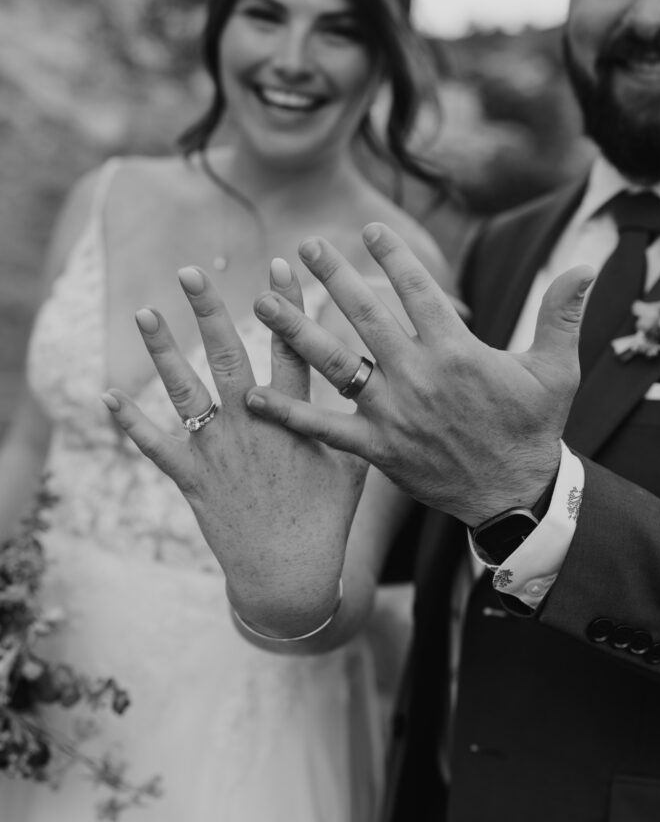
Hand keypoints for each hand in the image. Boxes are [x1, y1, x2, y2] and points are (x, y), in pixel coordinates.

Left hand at [102, 263, 366, 634]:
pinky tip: (108, 395)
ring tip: (145, 312)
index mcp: (291, 416)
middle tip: (190, 272)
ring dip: (163, 349)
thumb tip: (372, 389)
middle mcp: (250, 423)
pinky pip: (155, 445)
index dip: (288, 303)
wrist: (290, 575)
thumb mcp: (353, 466)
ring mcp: (217, 449)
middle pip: (227, 352)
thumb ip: (352, 424)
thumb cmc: (326, 520)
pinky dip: (131, 422)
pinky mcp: (191, 477)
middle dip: (208, 308)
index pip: (292, 346)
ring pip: (184, 388)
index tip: (281, 263)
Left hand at [247, 224, 593, 526]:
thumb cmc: (533, 428)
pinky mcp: (376, 447)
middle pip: (365, 315)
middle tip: (305, 246)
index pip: (417, 291)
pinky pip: (325, 427)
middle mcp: (417, 375)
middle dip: (333, 276)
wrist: (513, 494)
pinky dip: (290, 413)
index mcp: (456, 351)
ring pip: (336, 362)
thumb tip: (588, 266)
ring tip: (264, 302)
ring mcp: (392, 412)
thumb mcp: (556, 369)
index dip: (391, 256)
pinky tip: (254, 397)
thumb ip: (563, 315)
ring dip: (297, 330)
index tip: (367, 228)